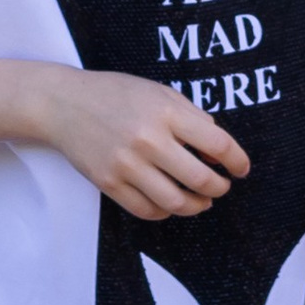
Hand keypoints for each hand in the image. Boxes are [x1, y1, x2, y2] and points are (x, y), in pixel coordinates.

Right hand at [38, 69, 251, 222]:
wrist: (64, 104)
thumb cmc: (116, 95)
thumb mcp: (159, 92)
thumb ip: (192, 117)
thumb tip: (220, 150)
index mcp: (165, 112)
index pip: (217, 144)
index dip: (237, 161)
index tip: (241, 169)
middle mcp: (147, 139)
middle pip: (200, 179)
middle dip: (219, 188)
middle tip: (221, 187)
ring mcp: (126, 164)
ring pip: (175, 201)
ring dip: (196, 206)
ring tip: (201, 201)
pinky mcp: (108, 182)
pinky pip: (146, 210)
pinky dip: (165, 212)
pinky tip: (171, 203)